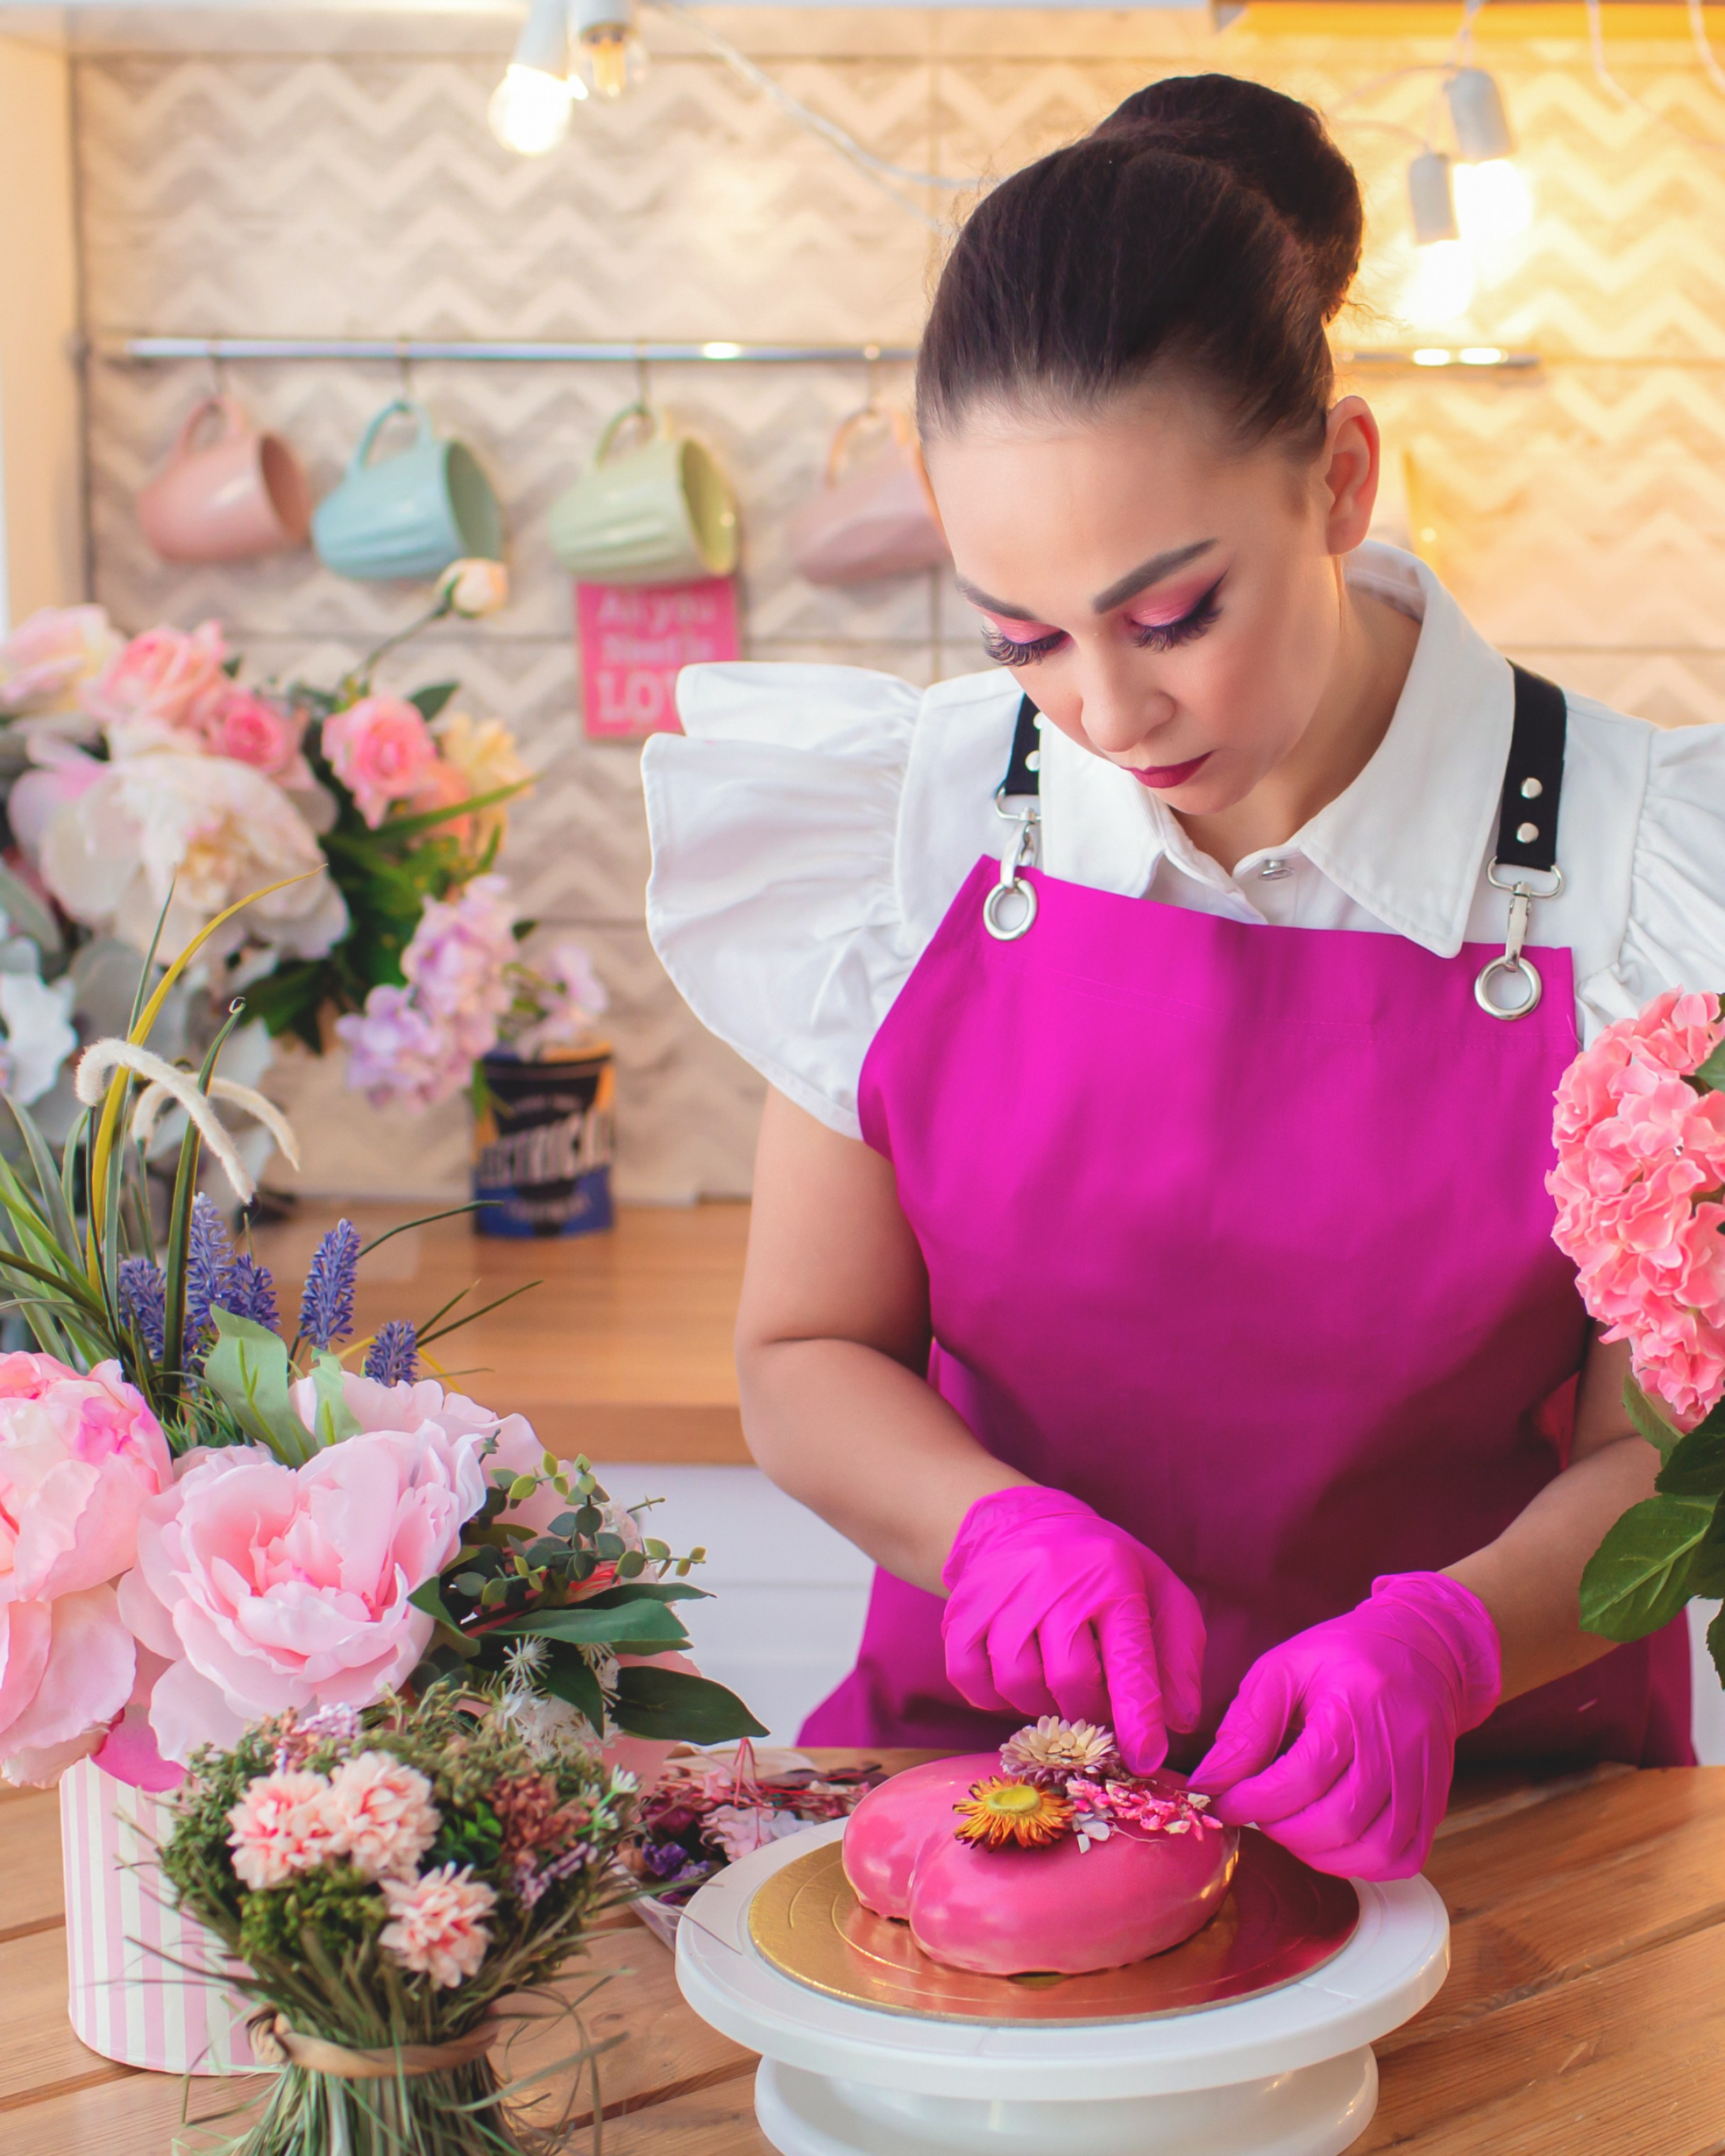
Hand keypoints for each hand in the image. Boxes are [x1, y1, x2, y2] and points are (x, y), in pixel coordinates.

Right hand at [940, 1485, 1205, 1773]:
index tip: (1145, 1759)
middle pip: (1069, 1680)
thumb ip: (1178, 1655)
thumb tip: (1179, 1720)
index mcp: (1112, 1578)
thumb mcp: (1159, 1592)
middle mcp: (1054, 1580)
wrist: (1023, 1522)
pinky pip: (969, 1679)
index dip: (1138, 1717)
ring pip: (1017, 1683)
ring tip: (1053, 1684)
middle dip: (1088, 1711)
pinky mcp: (962, 1609)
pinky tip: (1016, 1676)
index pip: (1128, 1659)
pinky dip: (992, 1696)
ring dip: (1040, 1704)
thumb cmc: (1102, 1569)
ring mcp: (1001, 1593)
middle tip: (1094, 1704)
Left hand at [1190, 1574, 1501, 1880]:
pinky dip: (1363, 1864)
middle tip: (1257, 1813)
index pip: (1303, 1777)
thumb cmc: (1346, 1657)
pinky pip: (1404, 1857)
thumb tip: (1209, 1780)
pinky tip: (1332, 1841)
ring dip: (1319, 1854)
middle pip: (1339, 1821)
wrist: (1422, 1650)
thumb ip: (1247, 1725)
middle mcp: (1397, 1748)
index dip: (1254, 1801)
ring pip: (1374, 1850)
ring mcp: (1424, 1779)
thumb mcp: (1284, 1669)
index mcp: (1355, 1705)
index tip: (1224, 1802)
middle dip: (1283, 1830)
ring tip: (1290, 1827)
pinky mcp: (1436, 1800)